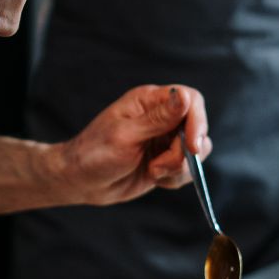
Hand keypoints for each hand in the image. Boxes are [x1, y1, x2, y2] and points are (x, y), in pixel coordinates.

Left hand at [55, 84, 211, 205]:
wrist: (81, 181)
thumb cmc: (94, 154)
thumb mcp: (125, 136)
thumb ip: (157, 119)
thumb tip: (184, 96)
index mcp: (149, 101)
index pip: (191, 100)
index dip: (197, 121)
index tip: (192, 146)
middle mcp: (161, 117)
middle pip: (196, 128)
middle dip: (184, 153)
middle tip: (160, 167)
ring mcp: (164, 140)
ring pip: (196, 151)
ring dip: (178, 167)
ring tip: (153, 173)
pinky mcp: (165, 160)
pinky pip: (187, 169)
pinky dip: (175, 178)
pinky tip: (154, 179)